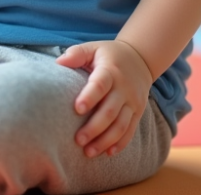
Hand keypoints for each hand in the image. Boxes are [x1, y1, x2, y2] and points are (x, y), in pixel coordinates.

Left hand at [56, 39, 153, 157]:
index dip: (89, 97)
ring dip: (105, 140)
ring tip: (88, 152)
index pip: (100, 85)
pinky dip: (120, 143)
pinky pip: (130, 130)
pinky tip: (107, 153)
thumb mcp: (94, 48)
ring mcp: (133, 101)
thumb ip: (77, 53)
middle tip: (77, 140)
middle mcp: (124, 88)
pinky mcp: (138, 112)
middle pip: (110, 111)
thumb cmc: (109, 55)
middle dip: (94, 127)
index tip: (77, 109)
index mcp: (110, 71)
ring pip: (121, 125)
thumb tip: (59, 62)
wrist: (140, 58)